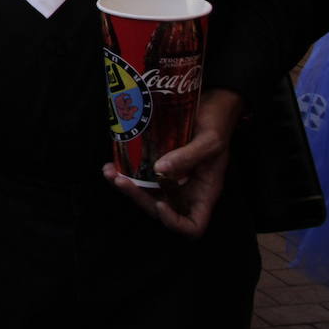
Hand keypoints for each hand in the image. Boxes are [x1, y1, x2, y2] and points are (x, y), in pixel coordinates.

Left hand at [103, 88, 242, 237]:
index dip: (175, 224)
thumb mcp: (210, 140)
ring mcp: (170, 179)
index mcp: (204, 192)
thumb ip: (188, 156)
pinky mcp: (157, 163)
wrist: (212, 103)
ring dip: (125, 186)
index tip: (160, 204)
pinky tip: (111, 163)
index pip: (192, 226)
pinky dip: (124, 171)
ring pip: (145, 193)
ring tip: (109, 172)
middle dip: (138, 198)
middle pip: (160, 209)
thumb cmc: (218, 124)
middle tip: (120, 181)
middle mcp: (186, 191)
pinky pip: (139, 175)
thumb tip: (160, 170)